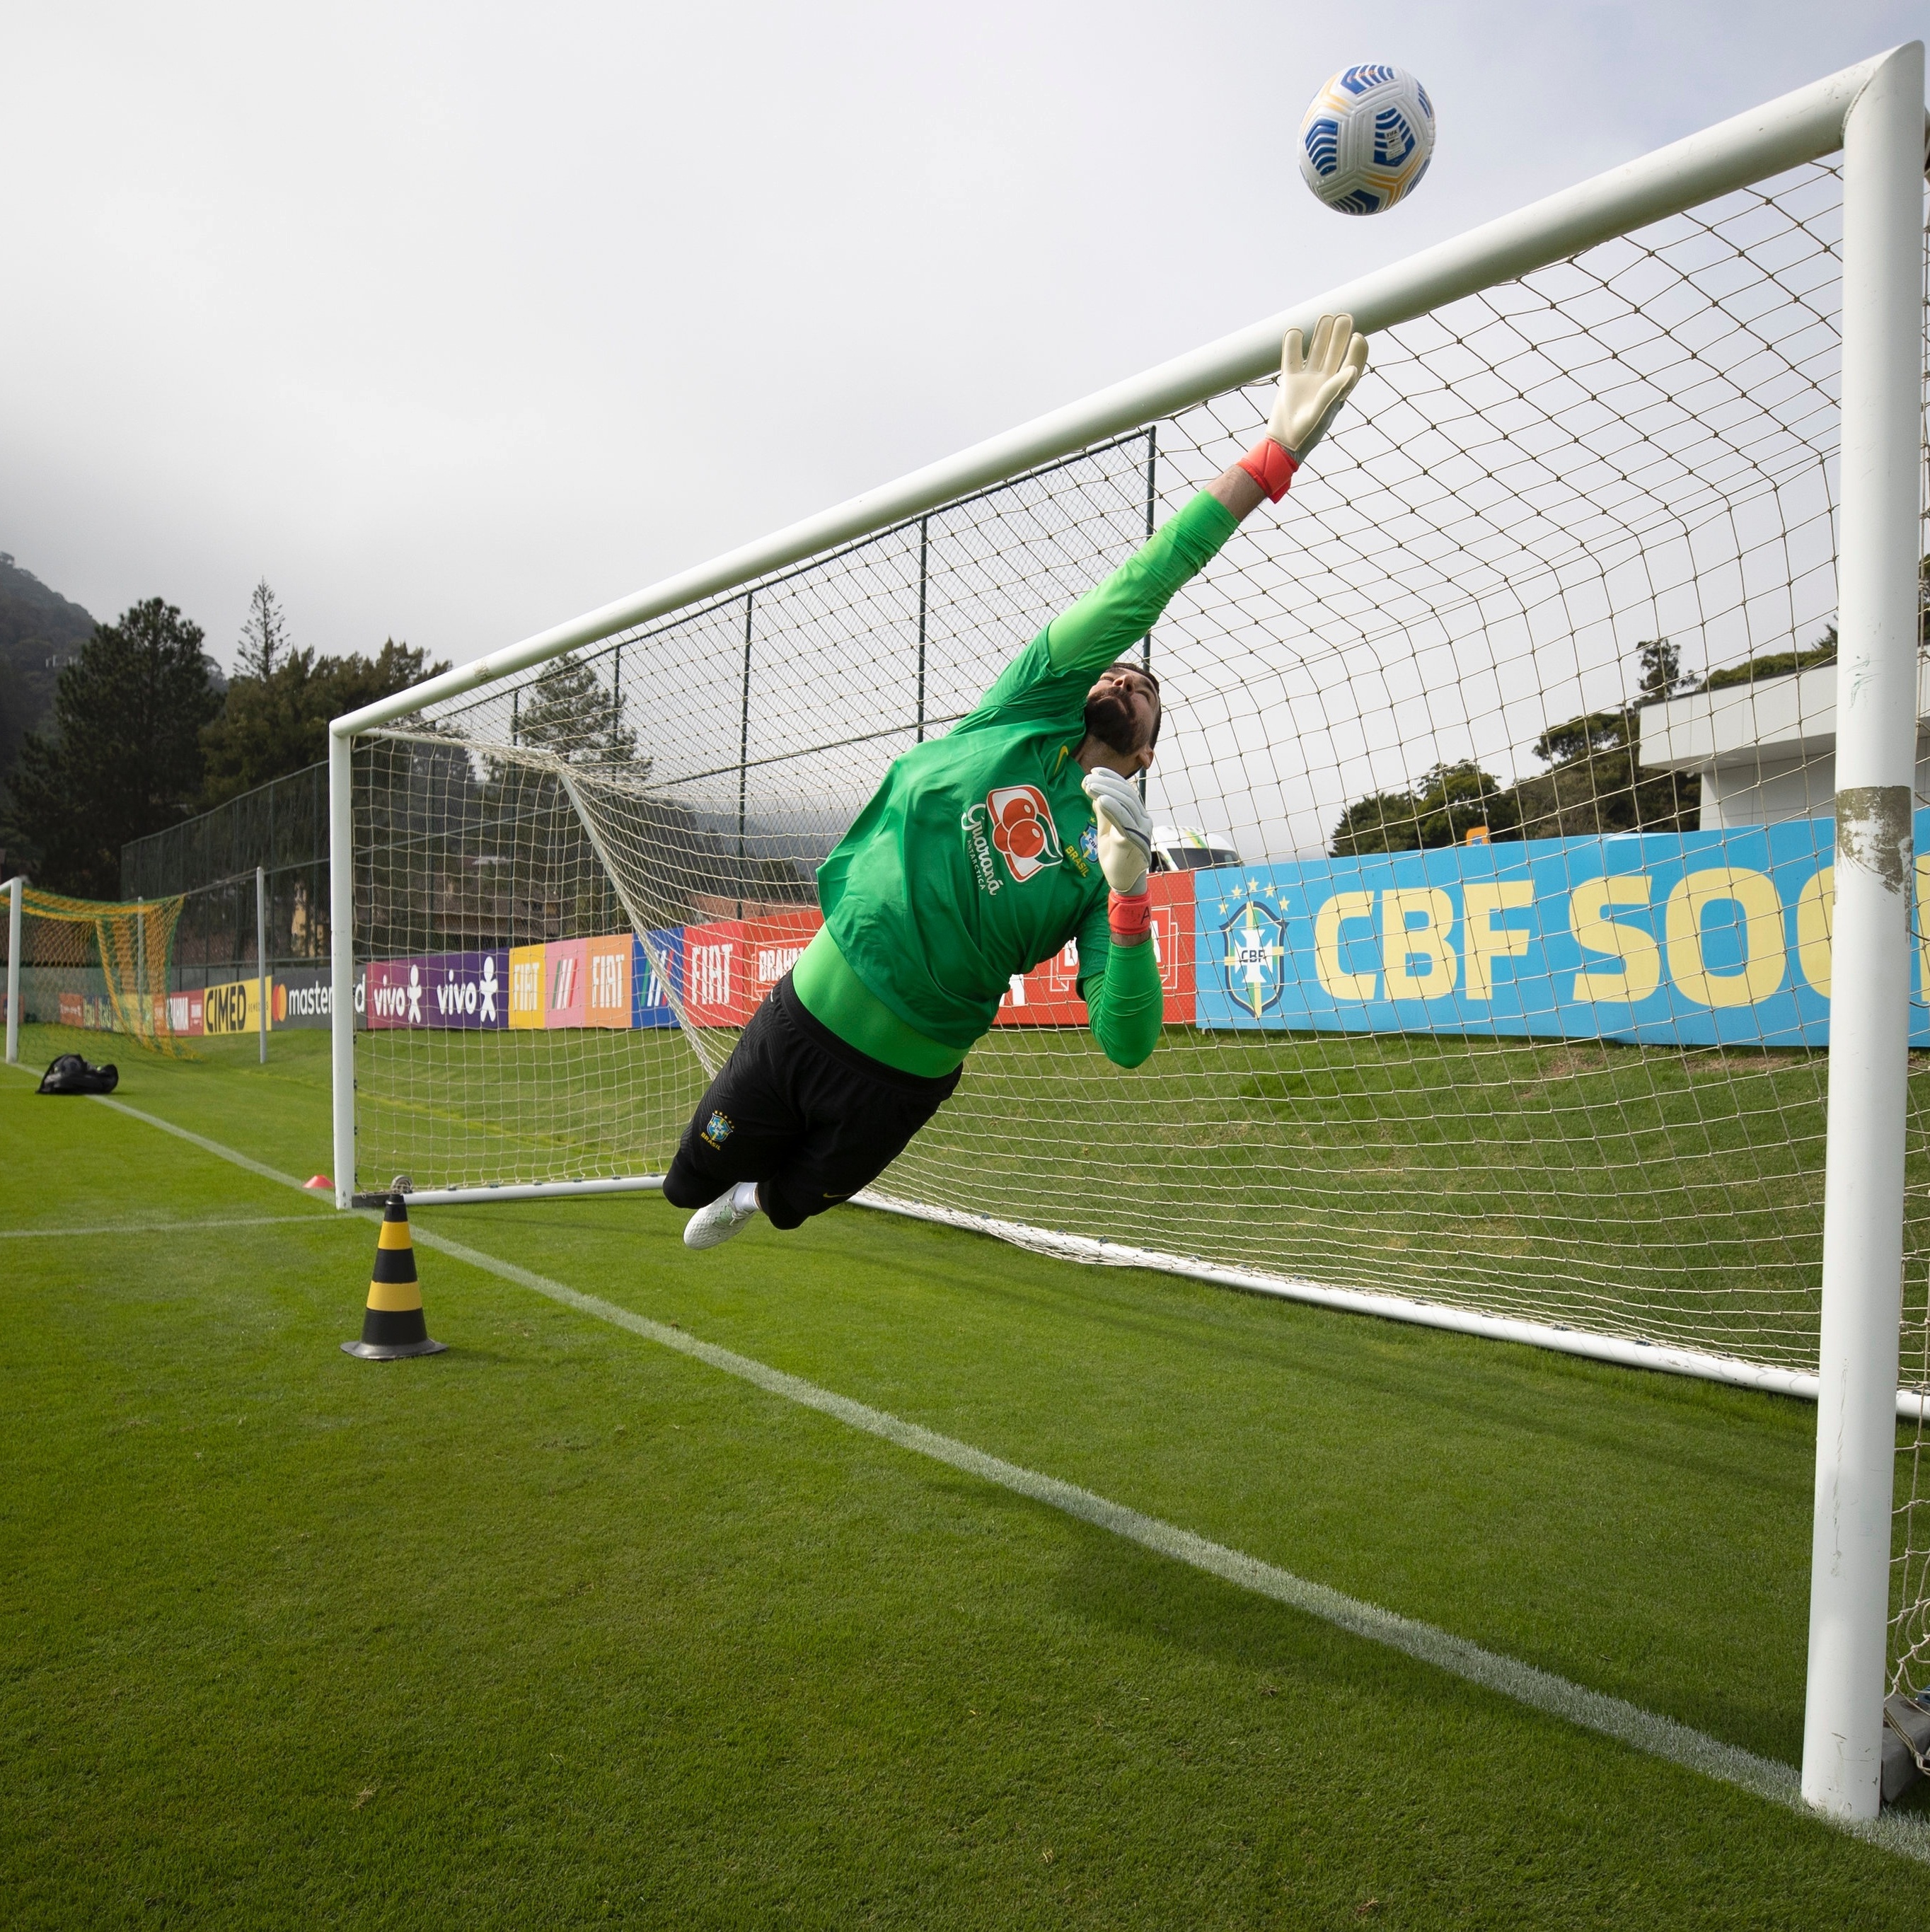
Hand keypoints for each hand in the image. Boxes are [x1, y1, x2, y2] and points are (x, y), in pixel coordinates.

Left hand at [1083, 767, 1151, 895]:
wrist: (1123, 882)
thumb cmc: (1115, 857)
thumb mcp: (1106, 831)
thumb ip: (1105, 814)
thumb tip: (1098, 796)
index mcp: (1138, 815)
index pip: (1127, 790)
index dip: (1112, 778)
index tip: (1094, 771)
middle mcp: (1143, 820)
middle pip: (1127, 794)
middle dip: (1106, 783)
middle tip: (1087, 779)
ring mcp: (1142, 830)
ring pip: (1126, 804)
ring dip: (1106, 792)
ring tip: (1089, 786)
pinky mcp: (1135, 841)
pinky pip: (1124, 821)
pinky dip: (1113, 809)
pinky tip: (1101, 800)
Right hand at [1267, 313, 1368, 461]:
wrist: (1282, 443)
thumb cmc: (1306, 433)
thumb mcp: (1322, 413)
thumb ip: (1335, 390)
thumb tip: (1351, 369)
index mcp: (1339, 390)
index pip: (1353, 363)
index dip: (1357, 350)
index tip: (1357, 336)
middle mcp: (1325, 381)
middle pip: (1335, 352)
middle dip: (1340, 335)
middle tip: (1344, 317)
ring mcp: (1307, 380)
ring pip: (1316, 351)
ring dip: (1321, 335)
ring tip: (1326, 317)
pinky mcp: (1290, 380)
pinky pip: (1292, 358)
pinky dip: (1292, 345)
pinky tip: (1295, 332)